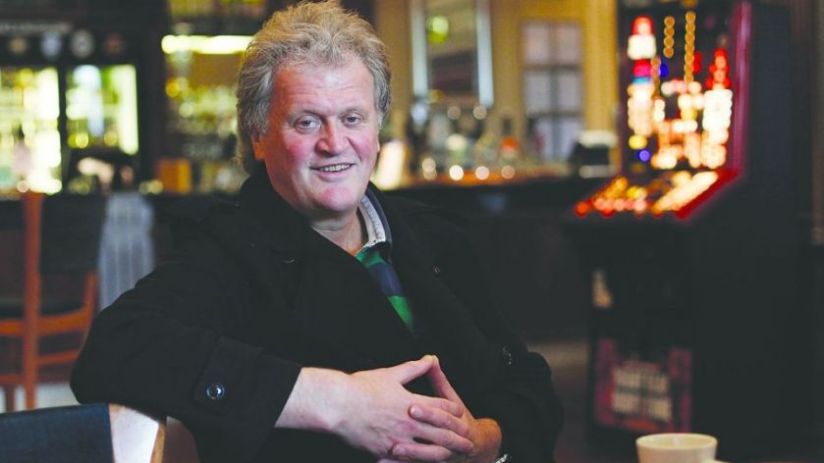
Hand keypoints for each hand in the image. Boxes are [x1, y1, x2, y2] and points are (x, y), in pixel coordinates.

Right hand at [276, 356, 473, 459]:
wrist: (338, 405)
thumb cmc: (361, 387)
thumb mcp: (391, 374)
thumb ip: (414, 368)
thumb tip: (430, 358)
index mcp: (413, 402)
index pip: (442, 408)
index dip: (453, 411)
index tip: (461, 414)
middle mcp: (409, 423)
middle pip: (440, 432)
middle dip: (457, 438)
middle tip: (469, 443)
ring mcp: (398, 440)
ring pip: (427, 451)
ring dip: (443, 454)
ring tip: (452, 457)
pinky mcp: (384, 452)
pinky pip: (404, 462)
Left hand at [388, 356, 502, 462]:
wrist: (479, 447)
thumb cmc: (460, 419)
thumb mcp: (451, 399)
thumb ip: (439, 380)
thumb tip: (432, 358)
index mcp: (457, 420)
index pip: (443, 414)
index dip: (428, 411)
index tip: (411, 406)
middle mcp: (454, 440)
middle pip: (438, 437)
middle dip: (418, 433)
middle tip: (398, 428)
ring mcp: (446, 455)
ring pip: (430, 456)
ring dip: (412, 454)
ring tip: (393, 448)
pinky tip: (385, 462)